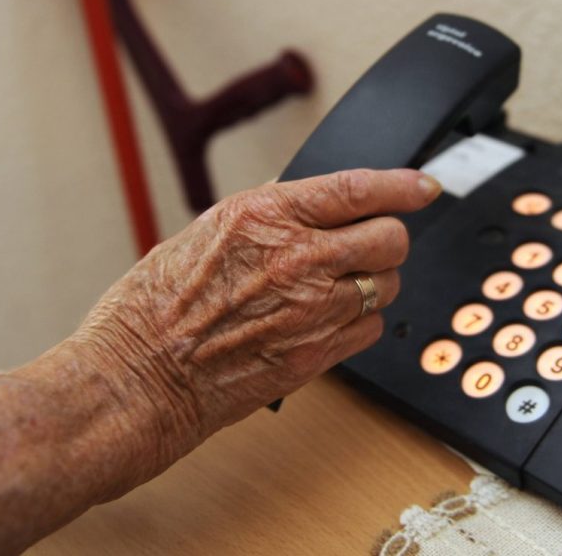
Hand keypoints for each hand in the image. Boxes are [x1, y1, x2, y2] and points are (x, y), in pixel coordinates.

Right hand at [77, 168, 441, 441]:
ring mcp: (313, 309)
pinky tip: (330, 319)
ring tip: (338, 287)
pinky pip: (372, 328)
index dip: (402, 185)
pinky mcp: (318, 353)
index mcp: (266, 217)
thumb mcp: (209, 233)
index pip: (358, 188)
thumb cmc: (156, 307)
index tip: (421, 187)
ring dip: (375, 281)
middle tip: (372, 244)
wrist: (140, 377)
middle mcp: (298, 259)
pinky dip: (362, 320)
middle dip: (388, 238)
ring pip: (389, 284)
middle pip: (391, 238)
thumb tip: (316, 205)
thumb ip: (271, 216)